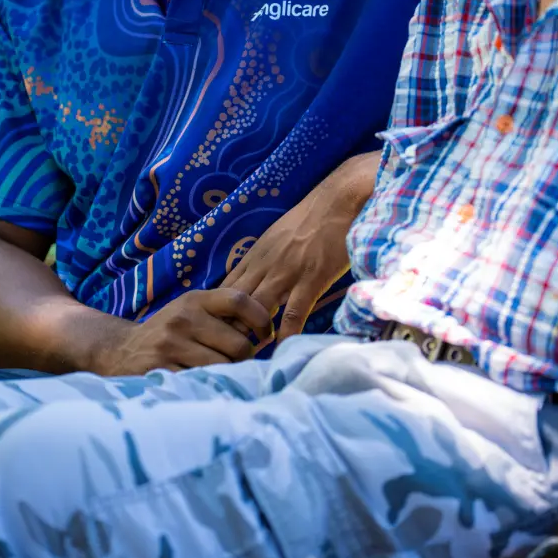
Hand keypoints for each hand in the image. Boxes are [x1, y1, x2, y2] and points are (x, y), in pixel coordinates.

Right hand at [85, 288, 272, 376]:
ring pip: (222, 367)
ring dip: (229, 376)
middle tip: (239, 364)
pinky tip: (207, 386)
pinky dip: (210, 387)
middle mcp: (183, 318)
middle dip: (244, 358)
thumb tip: (267, 330)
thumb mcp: (189, 312)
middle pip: (237, 344)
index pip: (238, 300)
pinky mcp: (162, 370)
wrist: (120, 351)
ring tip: (223, 375)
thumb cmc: (169, 333)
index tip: (265, 335)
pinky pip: (201, 383)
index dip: (260, 319)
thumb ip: (221, 314)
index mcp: (194, 300)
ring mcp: (171, 345)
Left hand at [221, 152, 377, 337]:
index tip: (217, 336)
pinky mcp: (310, 278)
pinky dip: (286, 333)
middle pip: (235, 303)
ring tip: (249, 360)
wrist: (340, 198)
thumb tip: (257, 280)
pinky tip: (282, 350)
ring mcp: (286, 272)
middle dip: (229, 329)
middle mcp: (265, 264)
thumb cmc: (315, 216)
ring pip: (257, 310)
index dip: (220, 315)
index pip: (226, 289)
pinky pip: (293, 312)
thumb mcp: (279, 235)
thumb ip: (266, 258)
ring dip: (252, 336)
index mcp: (256, 254)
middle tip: (227, 355)